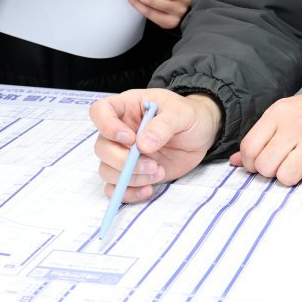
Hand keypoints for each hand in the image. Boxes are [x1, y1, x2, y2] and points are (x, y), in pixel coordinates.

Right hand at [91, 88, 221, 203]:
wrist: (201, 134)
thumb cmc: (189, 116)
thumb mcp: (181, 113)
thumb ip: (163, 125)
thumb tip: (143, 144)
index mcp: (127, 107)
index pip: (100, 111)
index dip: (107, 126)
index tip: (130, 139)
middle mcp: (120, 131)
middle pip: (102, 147)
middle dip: (123, 161)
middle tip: (151, 164)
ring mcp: (124, 154)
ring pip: (107, 170)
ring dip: (130, 177)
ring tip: (158, 172)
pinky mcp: (132, 174)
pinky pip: (116, 188)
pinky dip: (128, 193)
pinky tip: (148, 189)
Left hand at [231, 85, 301, 207]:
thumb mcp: (287, 112)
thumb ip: (262, 135)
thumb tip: (235, 160)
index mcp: (280, 113)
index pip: (249, 147)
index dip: (250, 163)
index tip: (258, 165)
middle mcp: (296, 126)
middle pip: (265, 164)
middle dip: (269, 173)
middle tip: (279, 167)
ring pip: (286, 175)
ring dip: (289, 179)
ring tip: (297, 170)